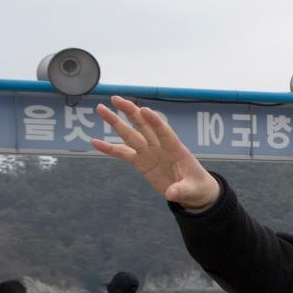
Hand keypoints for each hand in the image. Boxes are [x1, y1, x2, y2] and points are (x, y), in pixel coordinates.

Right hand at [92, 96, 220, 209]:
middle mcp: (160, 147)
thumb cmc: (197, 187)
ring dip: (116, 122)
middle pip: (143, 126)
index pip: (165, 132)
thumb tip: (172, 194)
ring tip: (101, 109)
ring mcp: (149, 153)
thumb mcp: (193, 191)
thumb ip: (182, 190)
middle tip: (115, 99)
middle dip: (130, 112)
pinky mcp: (141, 163)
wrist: (193, 192)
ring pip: (130, 135)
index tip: (145, 110)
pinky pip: (123, 154)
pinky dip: (109, 149)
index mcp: (176, 150)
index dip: (155, 121)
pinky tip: (95, 142)